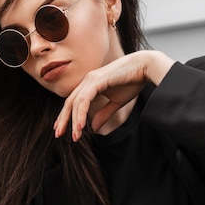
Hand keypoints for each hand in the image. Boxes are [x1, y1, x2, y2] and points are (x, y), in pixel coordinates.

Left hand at [53, 50, 174, 140]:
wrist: (146, 67)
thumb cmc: (132, 82)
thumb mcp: (116, 103)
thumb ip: (103, 114)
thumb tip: (93, 128)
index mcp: (90, 85)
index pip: (73, 102)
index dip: (66, 116)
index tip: (61, 129)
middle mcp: (87, 81)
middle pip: (70, 103)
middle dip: (63, 119)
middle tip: (58, 134)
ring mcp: (91, 79)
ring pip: (76, 103)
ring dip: (73, 121)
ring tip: (74, 136)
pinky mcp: (97, 80)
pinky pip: (84, 99)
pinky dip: (81, 113)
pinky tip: (80, 126)